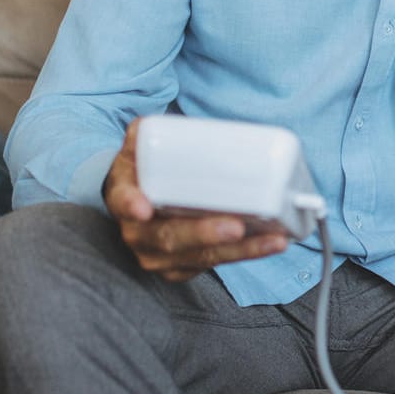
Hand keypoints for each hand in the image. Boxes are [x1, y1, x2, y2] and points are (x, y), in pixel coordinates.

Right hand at [104, 118, 289, 281]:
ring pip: (198, 257)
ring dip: (238, 251)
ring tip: (272, 239)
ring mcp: (158, 256)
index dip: (131, 204)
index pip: (122, 201)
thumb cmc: (143, 173)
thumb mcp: (137, 150)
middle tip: (237, 226)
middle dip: (205, 234)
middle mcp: (137, 233)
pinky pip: (212, 265)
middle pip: (169, 238)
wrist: (137, 203)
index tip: (144, 208)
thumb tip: (153, 125)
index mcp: (123, 198)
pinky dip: (242, 255)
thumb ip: (144, 133)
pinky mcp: (180, 268)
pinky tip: (268, 244)